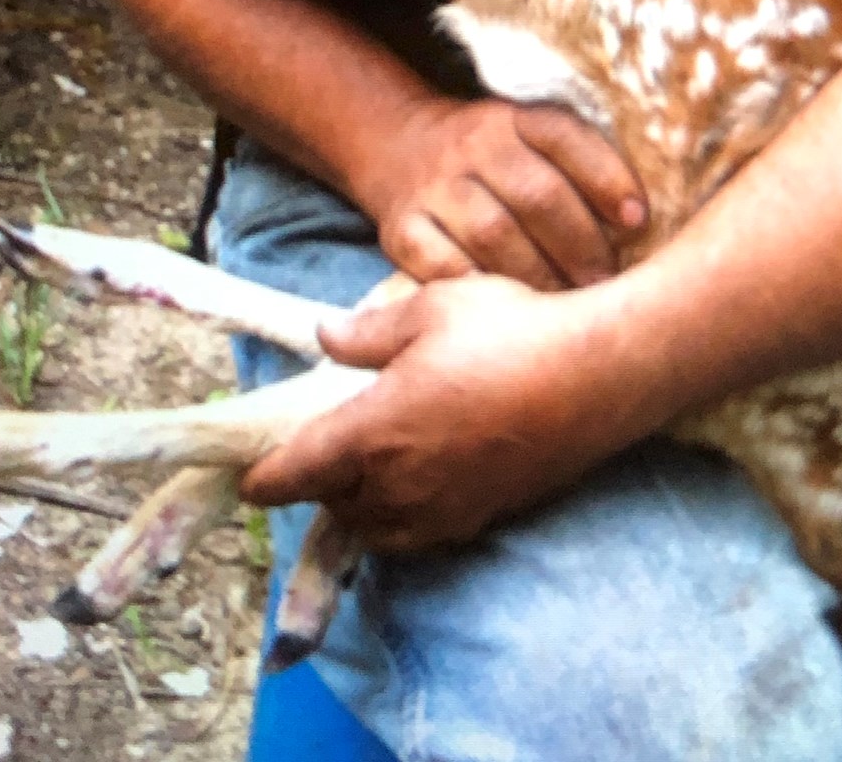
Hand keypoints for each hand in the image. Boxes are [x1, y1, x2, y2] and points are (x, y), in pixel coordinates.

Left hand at [241, 274, 637, 549]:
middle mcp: (400, 484)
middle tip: (317, 451)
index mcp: (371, 433)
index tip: (246, 478)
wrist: (595, 375)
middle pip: (333, 504)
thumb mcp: (427, 308)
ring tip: (365, 467)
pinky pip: (421, 532)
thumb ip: (365, 332)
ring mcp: (444, 508)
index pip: (294, 472)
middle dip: (317, 484)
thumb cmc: (507, 332)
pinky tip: (418, 479)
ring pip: (376, 527)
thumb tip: (323, 337)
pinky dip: (403, 516)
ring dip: (359, 505)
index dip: (263, 477)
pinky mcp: (483, 516)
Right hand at [367, 98, 645, 289]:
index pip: (565, 137)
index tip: (638, 223)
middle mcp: (473, 144)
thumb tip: (639, 229)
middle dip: (581, 245)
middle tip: (607, 285)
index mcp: (514, 117)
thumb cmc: (496, 159)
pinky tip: (507, 311)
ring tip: (569, 307)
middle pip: (536, 194)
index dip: (607, 179)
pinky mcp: (402, 228)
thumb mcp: (532, 140)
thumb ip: (581, 169)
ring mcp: (434, 186)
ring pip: (493, 233)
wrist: (401, 147)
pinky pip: (444, 266)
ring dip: (540, 276)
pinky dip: (481, 290)